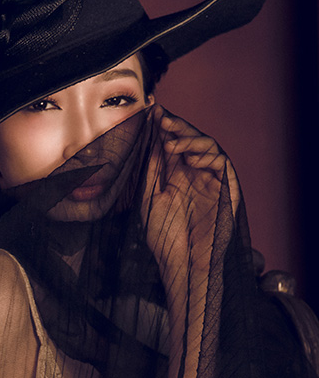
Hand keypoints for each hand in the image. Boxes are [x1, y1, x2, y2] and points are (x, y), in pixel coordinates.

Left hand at [144, 108, 239, 268]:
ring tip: (172, 141)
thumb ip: (152, 170)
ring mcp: (212, 180)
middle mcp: (196, 174)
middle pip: (191, 140)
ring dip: (190, 139)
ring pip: (208, 147)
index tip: (151, 113)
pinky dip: (207, 157)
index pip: (174, 144)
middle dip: (177, 126)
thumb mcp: (150, 199)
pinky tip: (191, 159)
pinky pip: (222, 163)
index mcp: (178, 176)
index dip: (165, 127)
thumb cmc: (166, 238)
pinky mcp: (227, 188)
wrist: (183, 264)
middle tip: (161, 117)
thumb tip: (151, 140)